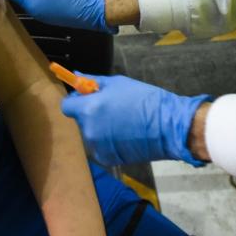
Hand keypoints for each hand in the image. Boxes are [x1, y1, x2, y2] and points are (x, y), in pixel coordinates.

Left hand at [61, 74, 211, 165]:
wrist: (168, 126)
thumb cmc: (144, 100)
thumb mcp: (118, 84)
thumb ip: (93, 82)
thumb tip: (76, 77)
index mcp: (89, 110)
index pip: (66, 106)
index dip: (76, 100)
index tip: (87, 98)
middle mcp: (89, 130)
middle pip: (81, 120)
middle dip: (91, 113)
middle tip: (112, 108)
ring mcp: (98, 147)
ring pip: (92, 134)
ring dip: (100, 128)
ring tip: (123, 122)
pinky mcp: (108, 159)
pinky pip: (101, 147)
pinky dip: (109, 142)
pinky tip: (126, 135)